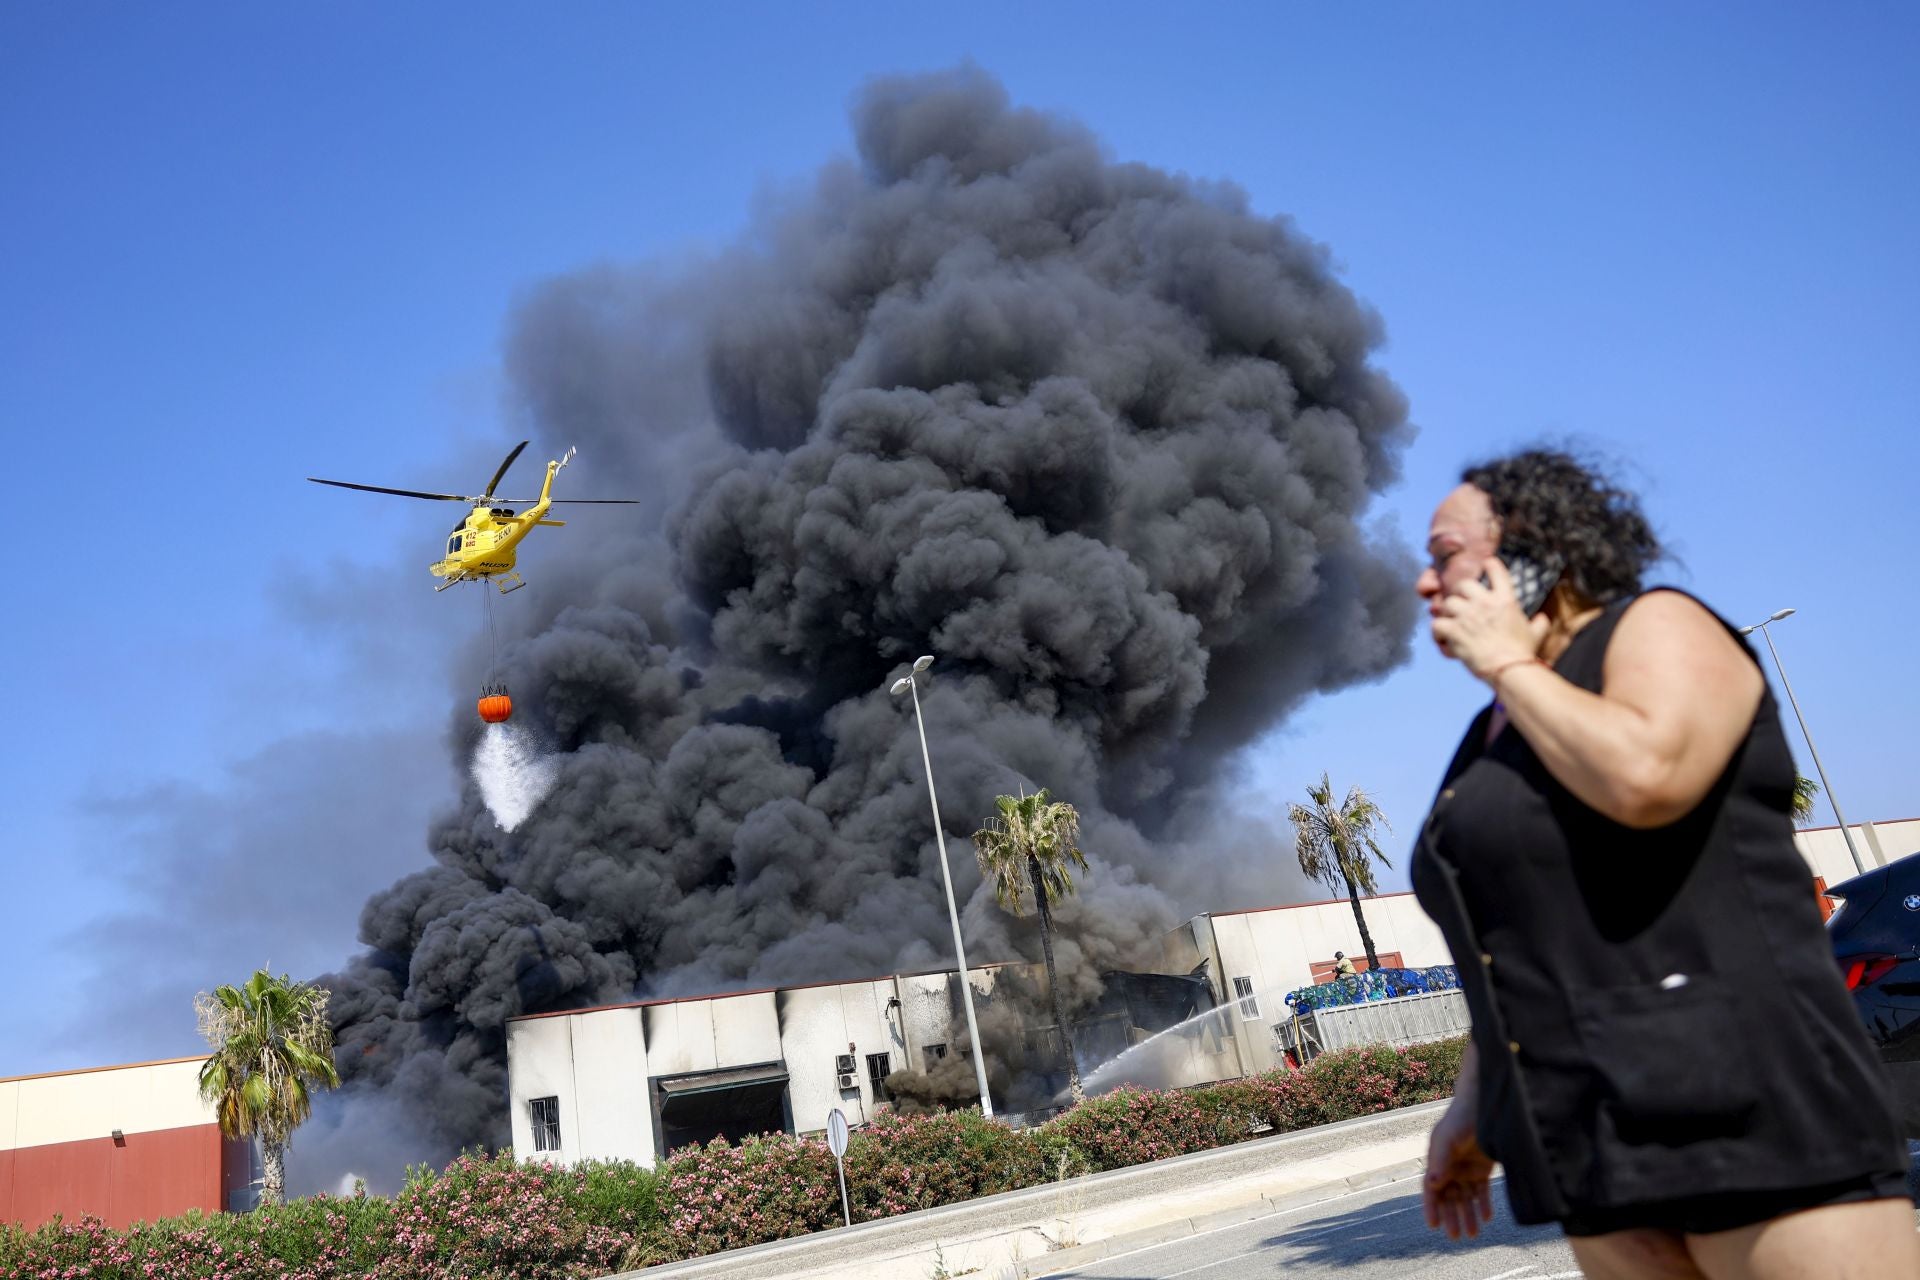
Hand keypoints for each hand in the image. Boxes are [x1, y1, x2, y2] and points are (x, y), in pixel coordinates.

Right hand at [1423, 1093, 1494, 1239]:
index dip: (1431, 1207)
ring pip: (1466, 1198)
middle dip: (1451, 1217)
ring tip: (1473, 1233)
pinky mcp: (1484, 1169)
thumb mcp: (1447, 1138)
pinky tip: (1487, 1217)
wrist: (1486, 1105)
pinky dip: (1484, 1204)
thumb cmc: (1461, 1118)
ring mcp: (1467, 1169)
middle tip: (1455, 1237)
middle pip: (1449, 1198)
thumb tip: (1432, 1183)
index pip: (1431, 1188)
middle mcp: (1450, 1167)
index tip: (1433, 1225)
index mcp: (1437, 1160)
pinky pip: (1482, 1192)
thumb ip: (1440, 1160)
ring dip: (1468, 1215)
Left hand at [1430, 557, 1547, 682]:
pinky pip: (1437, 624)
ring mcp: (1468, 615)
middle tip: (1461, 605)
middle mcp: (1485, 602)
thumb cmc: (1523, 652)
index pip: (1497, 571)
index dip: (1490, 565)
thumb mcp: (1536, 634)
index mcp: (1505, 599)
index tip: (1486, 563)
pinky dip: (1437, 632)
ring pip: (1448, 603)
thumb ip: (1539, 623)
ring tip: (1451, 623)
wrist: (1510, 668)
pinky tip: (1442, 638)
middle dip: (1461, 594)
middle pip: (1464, 585)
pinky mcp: (1454, 630)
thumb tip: (1542, 619)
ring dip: (1447, 612)